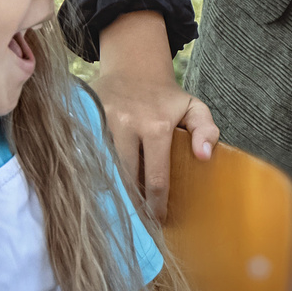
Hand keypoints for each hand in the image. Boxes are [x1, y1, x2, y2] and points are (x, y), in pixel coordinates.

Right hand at [93, 10, 217, 221]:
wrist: (133, 66)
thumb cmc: (166, 97)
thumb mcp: (194, 108)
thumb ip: (207, 130)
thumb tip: (204, 157)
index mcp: (155, 125)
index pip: (155, 176)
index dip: (156, 204)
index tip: (159, 220)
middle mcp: (125, 124)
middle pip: (126, 178)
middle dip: (132, 203)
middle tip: (138, 223)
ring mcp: (100, 121)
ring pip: (104, 169)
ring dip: (112, 191)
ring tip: (120, 211)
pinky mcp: (84, 119)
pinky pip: (87, 155)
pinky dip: (93, 173)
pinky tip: (99, 188)